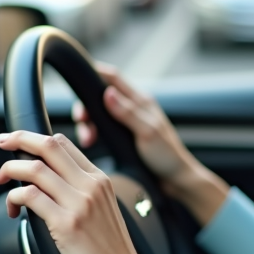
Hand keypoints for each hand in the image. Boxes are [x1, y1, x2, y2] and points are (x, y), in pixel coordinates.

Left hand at [0, 131, 155, 253]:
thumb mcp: (103, 212)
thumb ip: (81, 194)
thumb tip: (48, 186)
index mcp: (100, 180)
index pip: (64, 144)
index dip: (36, 139)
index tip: (18, 144)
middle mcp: (91, 186)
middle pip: (49, 146)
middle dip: (19, 139)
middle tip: (2, 143)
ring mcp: (79, 203)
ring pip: (35, 168)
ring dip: (10, 169)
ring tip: (0, 180)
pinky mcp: (66, 223)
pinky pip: (31, 196)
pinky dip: (14, 197)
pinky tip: (14, 209)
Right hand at [73, 62, 194, 184]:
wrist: (176, 181)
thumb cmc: (167, 157)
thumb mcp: (147, 133)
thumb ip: (128, 113)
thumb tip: (108, 93)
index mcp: (141, 101)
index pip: (113, 78)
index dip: (95, 72)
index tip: (77, 75)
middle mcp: (133, 108)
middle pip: (100, 96)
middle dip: (86, 107)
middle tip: (82, 122)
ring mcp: (128, 122)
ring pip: (99, 114)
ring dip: (89, 124)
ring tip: (87, 141)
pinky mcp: (124, 137)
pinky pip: (102, 129)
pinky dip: (93, 134)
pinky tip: (90, 144)